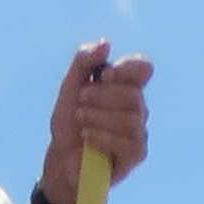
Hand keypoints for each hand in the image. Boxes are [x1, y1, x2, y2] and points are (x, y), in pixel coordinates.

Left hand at [38, 43, 151, 203]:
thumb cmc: (68, 124)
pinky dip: (103, 136)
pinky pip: (128, 141)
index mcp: (125, 87)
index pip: (143, 68)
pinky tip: (87, 137)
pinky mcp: (136, 154)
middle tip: (80, 102)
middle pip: (134, 94)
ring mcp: (139, 131)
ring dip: (98, 117)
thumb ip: (83, 61)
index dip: (126, 69)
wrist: (60, 159)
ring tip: (80, 120)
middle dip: (102, 96)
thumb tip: (106, 44)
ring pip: (131, 118)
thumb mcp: (69, 87)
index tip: (103, 75)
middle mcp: (137, 108)